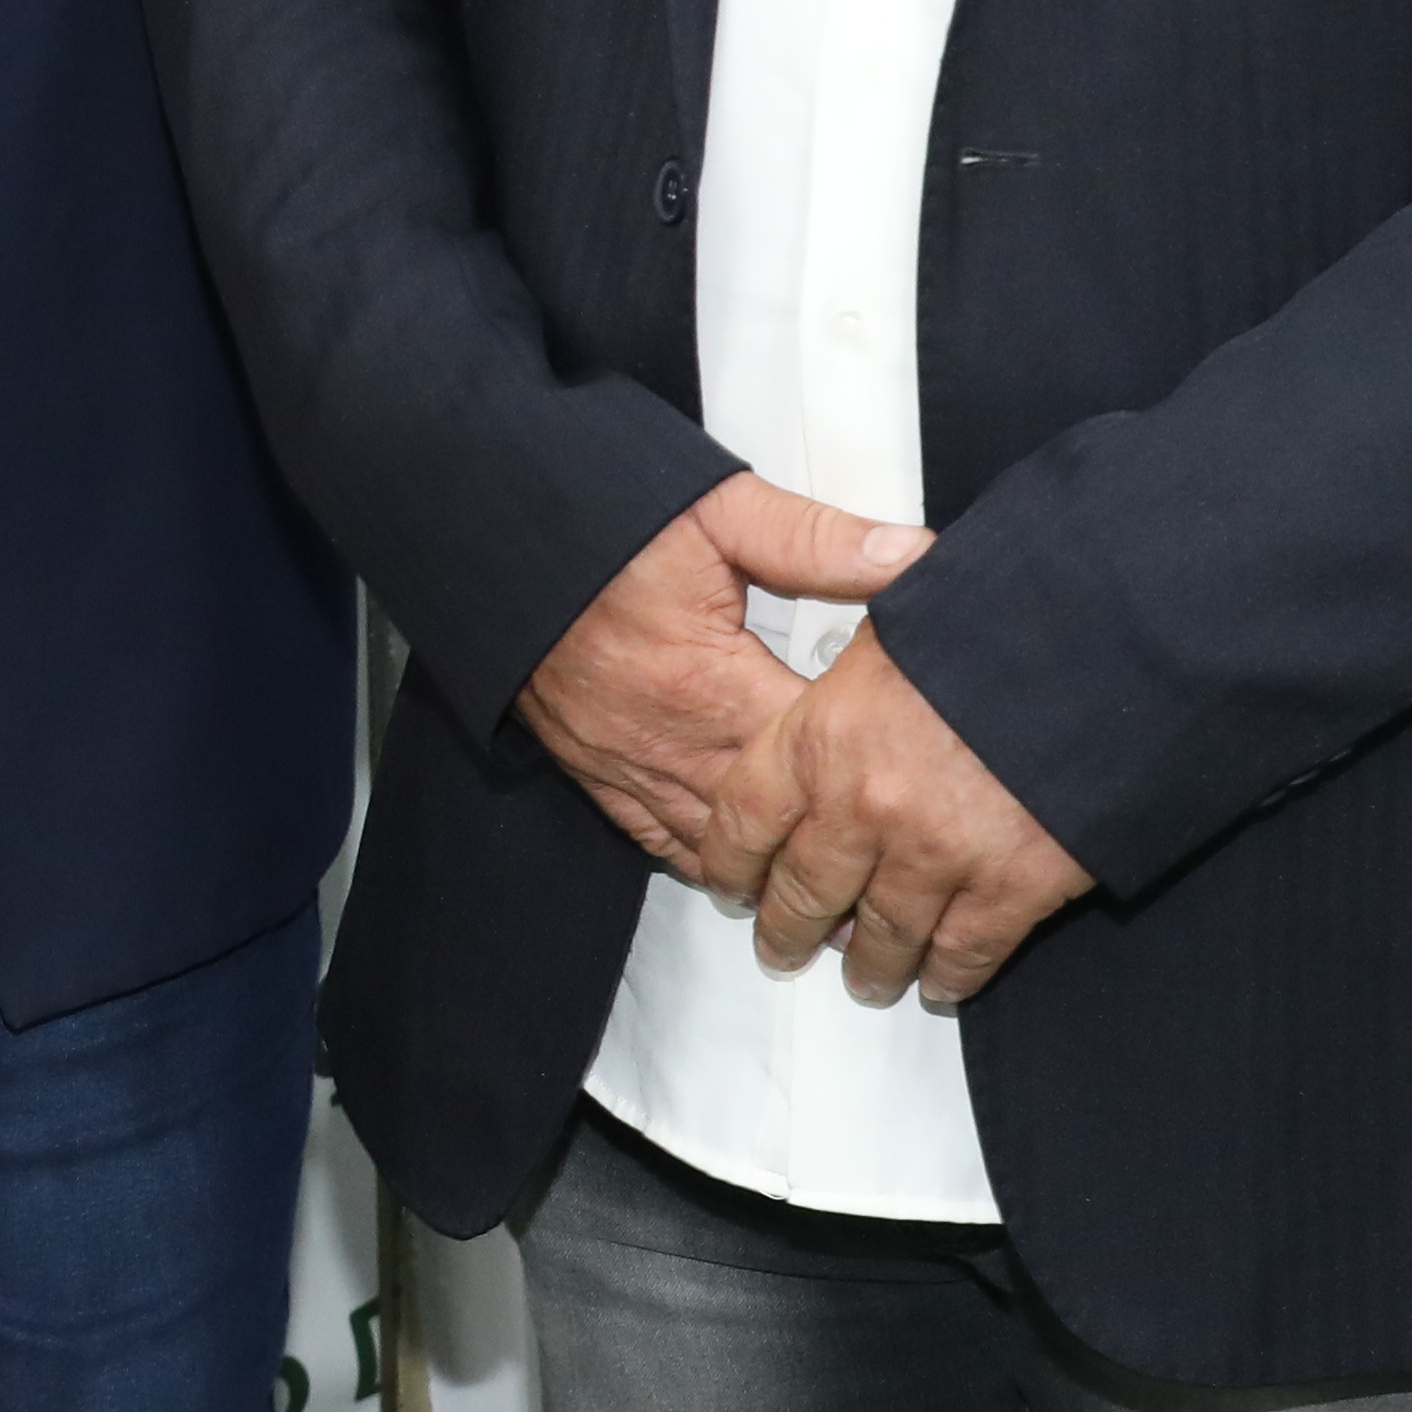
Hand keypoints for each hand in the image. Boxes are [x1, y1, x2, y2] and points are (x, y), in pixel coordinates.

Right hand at [520, 477, 923, 897]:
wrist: (493, 541)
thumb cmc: (601, 524)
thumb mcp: (718, 512)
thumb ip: (817, 542)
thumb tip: (914, 556)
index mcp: (708, 683)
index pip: (813, 753)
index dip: (870, 767)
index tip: (918, 773)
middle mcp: (668, 742)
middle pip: (772, 822)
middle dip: (833, 842)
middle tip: (902, 866)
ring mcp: (627, 765)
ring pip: (717, 848)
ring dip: (775, 872)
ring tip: (839, 899)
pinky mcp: (594, 770)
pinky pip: (659, 838)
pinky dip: (705, 861)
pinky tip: (744, 874)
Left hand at [734, 629, 1090, 1007]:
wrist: (1097, 648)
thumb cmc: (989, 622)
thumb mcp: (890, 623)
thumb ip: (851, 674)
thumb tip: (842, 673)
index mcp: (819, 735)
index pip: (744, 819)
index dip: (730, 863)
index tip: (730, 886)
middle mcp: (863, 807)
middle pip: (805, 893)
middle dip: (789, 931)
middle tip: (783, 950)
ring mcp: (935, 854)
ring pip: (884, 937)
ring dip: (871, 967)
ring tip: (867, 981)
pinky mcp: (1011, 886)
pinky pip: (966, 951)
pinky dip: (950, 977)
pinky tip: (941, 985)